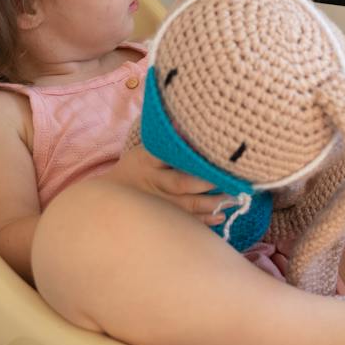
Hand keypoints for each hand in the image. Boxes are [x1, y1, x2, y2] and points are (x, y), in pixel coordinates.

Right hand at [110, 143, 232, 225]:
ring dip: (212, 203)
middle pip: (181, 183)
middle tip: (231, 179)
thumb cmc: (135, 168)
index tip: (214, 155)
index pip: (170, 156)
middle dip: (207, 182)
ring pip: (187, 205)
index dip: (191, 157)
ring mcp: (159, 203)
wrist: (112, 197)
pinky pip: (186, 221)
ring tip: (233, 199)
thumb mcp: (145, 150)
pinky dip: (204, 220)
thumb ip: (167, 139)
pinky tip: (221, 216)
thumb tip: (189, 124)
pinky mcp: (164, 217)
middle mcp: (154, 182)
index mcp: (148, 161)